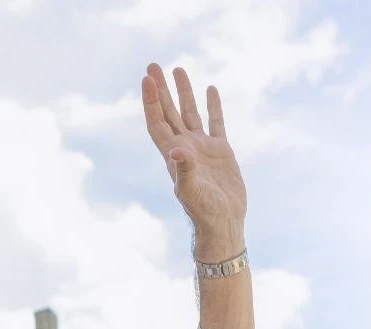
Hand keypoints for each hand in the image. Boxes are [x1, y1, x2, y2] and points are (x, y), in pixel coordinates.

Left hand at [141, 63, 247, 261]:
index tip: (147, 78)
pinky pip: (215, 122)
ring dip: (184, 92)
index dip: (150, 101)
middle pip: (169, 112)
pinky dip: (213, 106)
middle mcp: (184, 147)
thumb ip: (184, 170)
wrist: (223, 222)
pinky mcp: (221, 151)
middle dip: (160, 90)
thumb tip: (178, 150)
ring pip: (190, 113)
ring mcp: (202, 148)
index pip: (157, 121)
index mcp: (173, 154)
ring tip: (179, 69)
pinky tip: (210, 89)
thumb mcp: (191, 191)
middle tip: (153, 65)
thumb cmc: (204, 210)